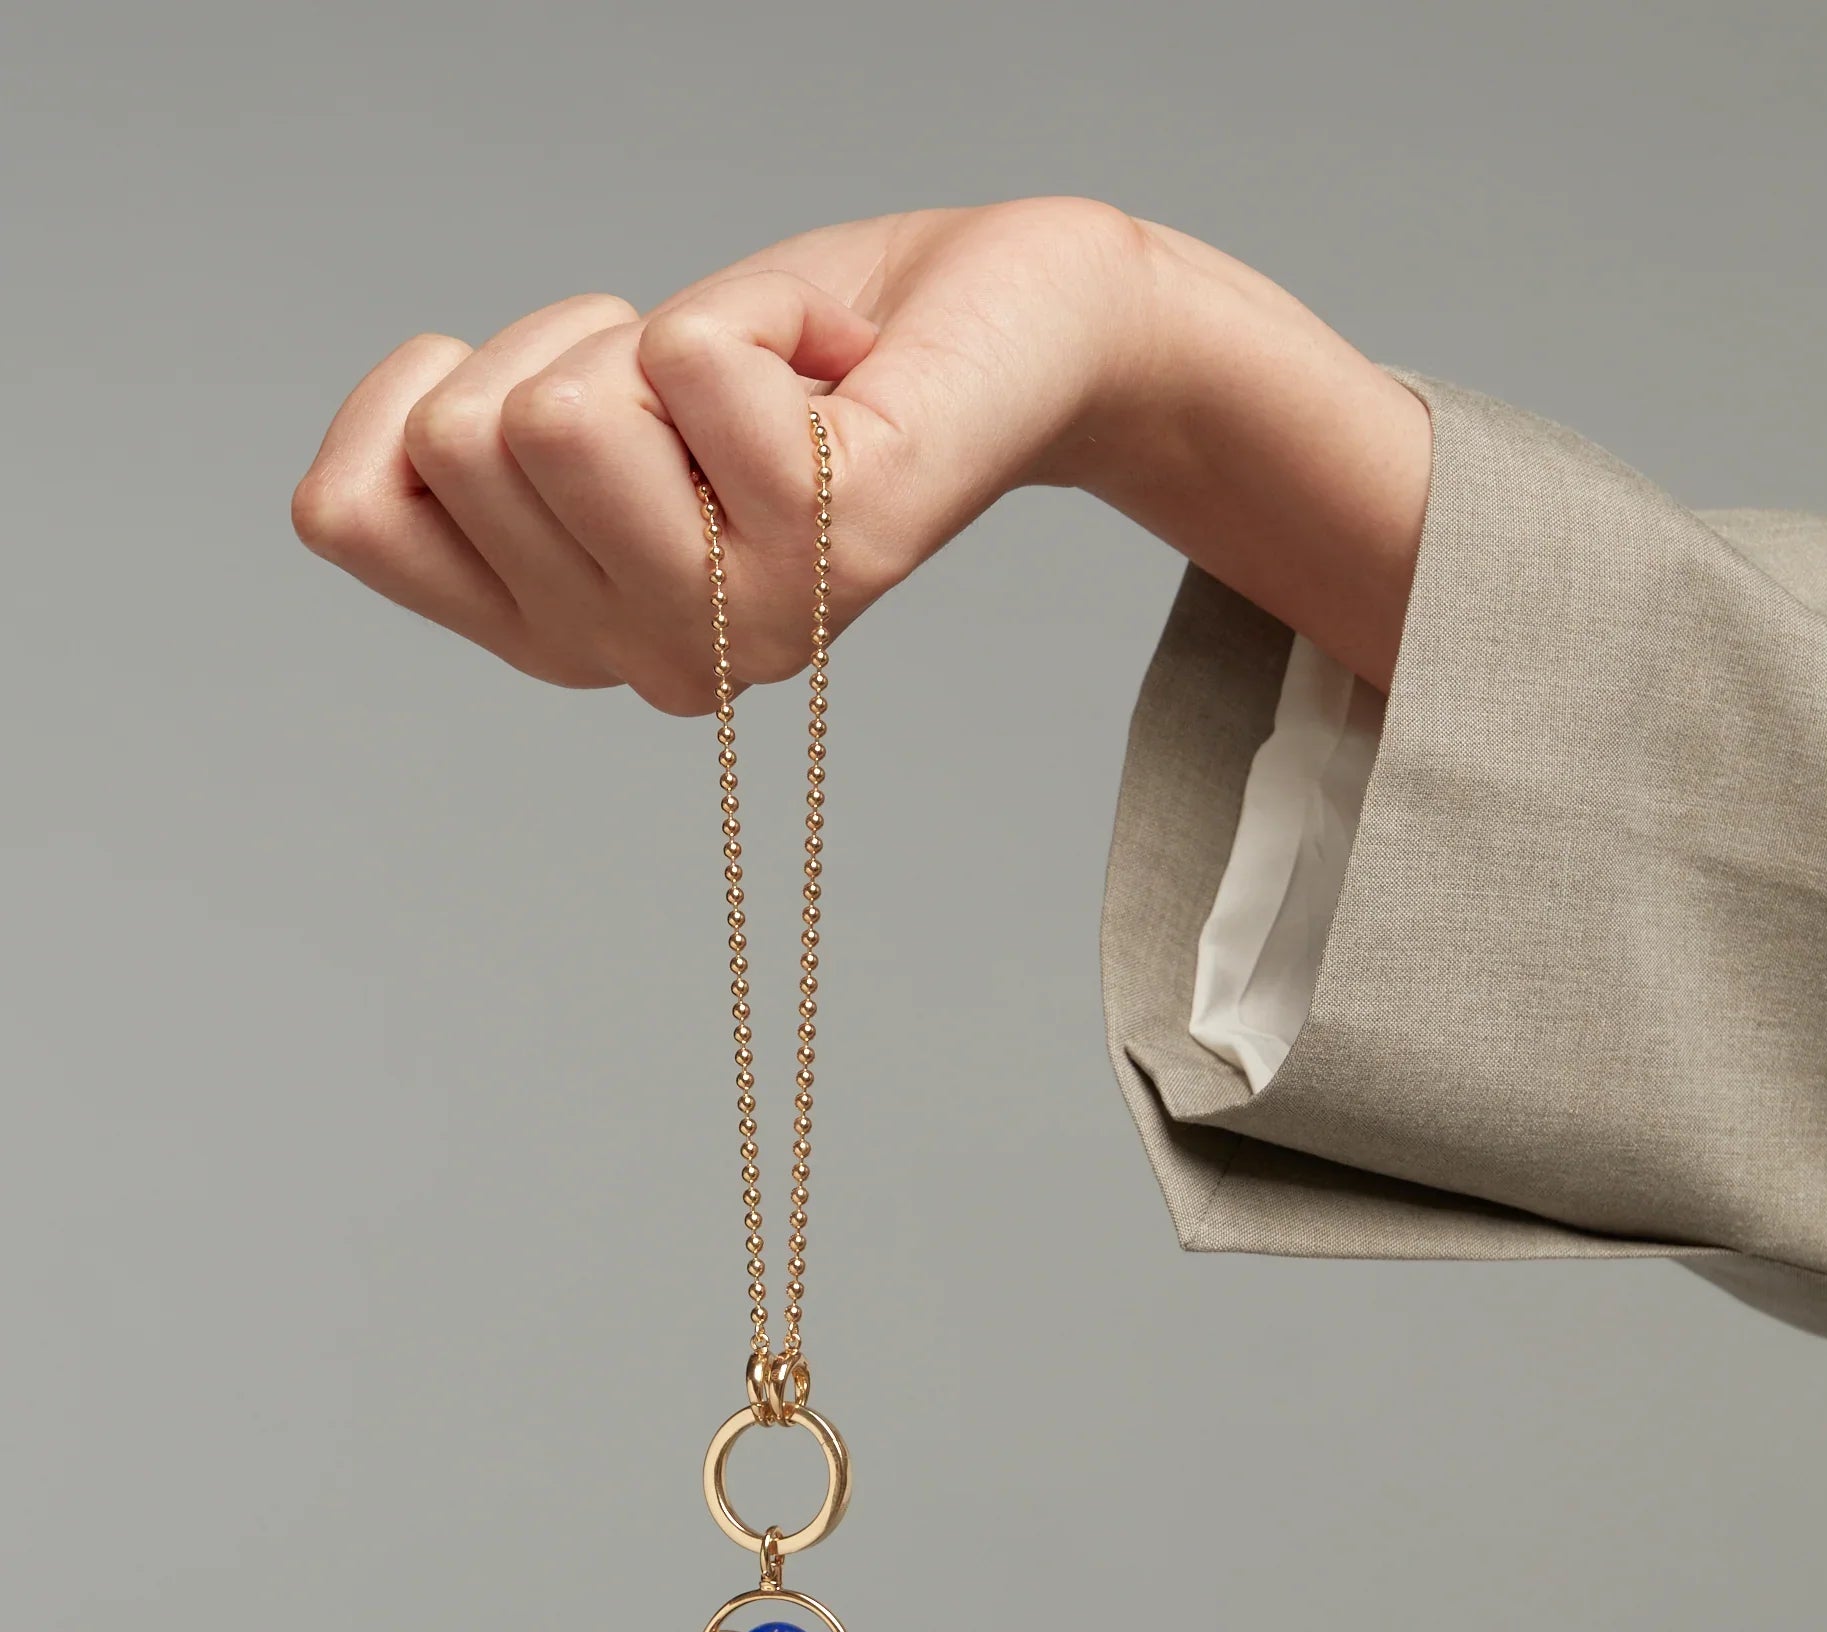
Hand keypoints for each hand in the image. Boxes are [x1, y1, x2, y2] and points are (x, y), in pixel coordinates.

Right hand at [290, 196, 1159, 712]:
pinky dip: (768, 310)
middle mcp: (645, 661)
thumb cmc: (794, 366)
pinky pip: (695, 360)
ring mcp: (747, 622)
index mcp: (562, 633)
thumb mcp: (593, 411)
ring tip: (768, 390)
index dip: (416, 390)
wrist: (1014, 331)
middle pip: (465, 442)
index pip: (346, 516)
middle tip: (702, 393)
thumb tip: (408, 442)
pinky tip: (843, 377)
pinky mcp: (842, 543)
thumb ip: (483, 457)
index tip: (563, 390)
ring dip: (658, 335)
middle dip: (572, 347)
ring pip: (560, 414)